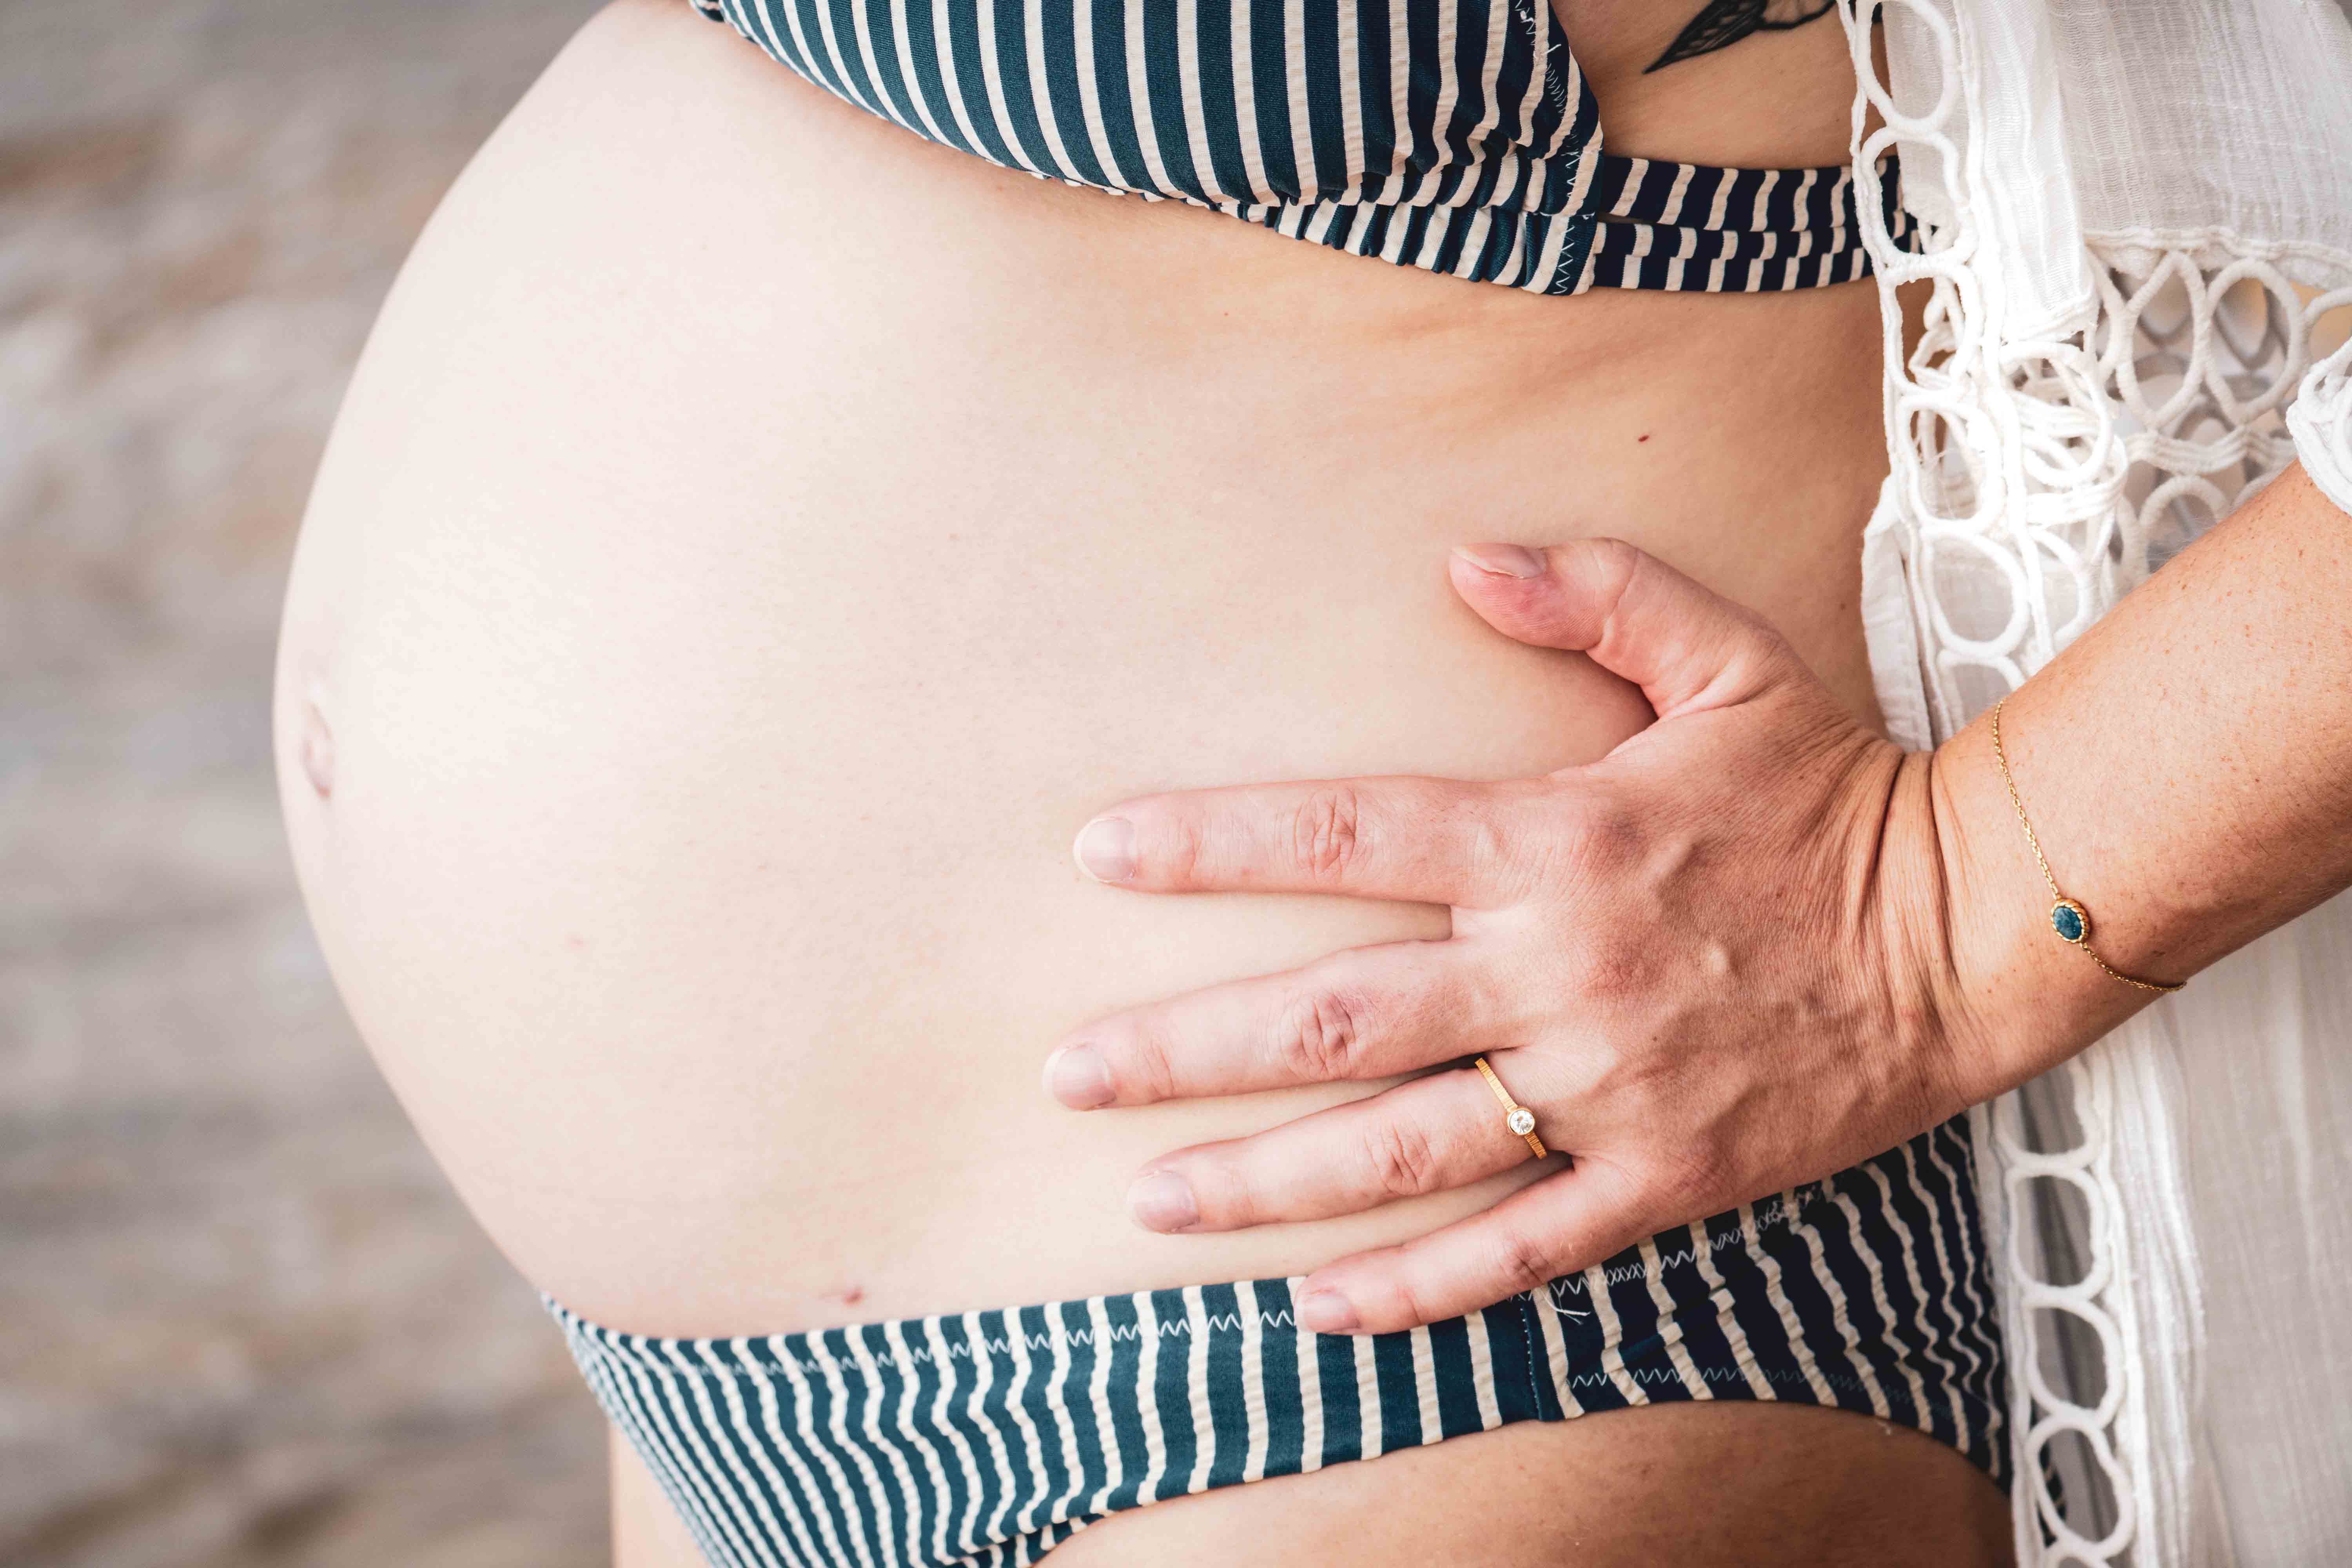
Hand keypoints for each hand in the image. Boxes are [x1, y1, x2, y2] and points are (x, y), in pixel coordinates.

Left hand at [1045, 539, 1997, 1335]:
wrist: (1971, 928)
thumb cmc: (1834, 791)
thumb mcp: (1730, 660)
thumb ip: (1596, 594)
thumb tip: (1463, 555)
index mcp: (1555, 842)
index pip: (1345, 832)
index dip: (1212, 843)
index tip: (1098, 853)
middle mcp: (1557, 972)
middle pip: (1331, 1017)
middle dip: (1185, 1047)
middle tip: (1067, 1073)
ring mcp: (1606, 1087)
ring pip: (1400, 1147)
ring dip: (1262, 1180)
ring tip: (1145, 1204)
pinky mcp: (1663, 1176)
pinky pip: (1521, 1245)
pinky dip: (1419, 1287)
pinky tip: (1319, 1308)